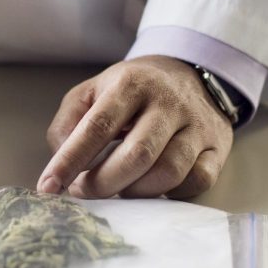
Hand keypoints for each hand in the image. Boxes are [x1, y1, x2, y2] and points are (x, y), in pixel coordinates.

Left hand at [39, 56, 233, 199]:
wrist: (191, 74)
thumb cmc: (132, 91)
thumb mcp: (93, 91)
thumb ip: (69, 121)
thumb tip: (62, 159)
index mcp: (132, 84)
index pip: (98, 126)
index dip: (70, 160)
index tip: (49, 187)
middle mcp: (168, 102)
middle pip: (137, 155)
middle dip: (103, 183)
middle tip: (84, 192)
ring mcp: (197, 126)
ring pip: (169, 172)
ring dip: (135, 192)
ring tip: (118, 189)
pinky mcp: (218, 148)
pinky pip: (197, 181)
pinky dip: (171, 194)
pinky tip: (153, 188)